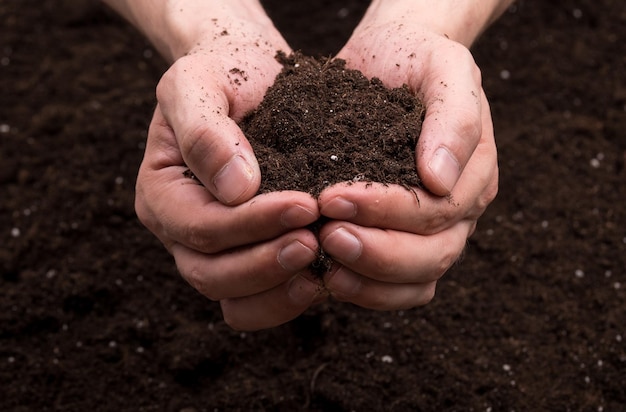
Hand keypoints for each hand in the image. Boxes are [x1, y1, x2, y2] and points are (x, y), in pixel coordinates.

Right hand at [134, 9, 322, 330]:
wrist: (250, 80)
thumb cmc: (222, 75)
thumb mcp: (199, 83)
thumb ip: (205, 131)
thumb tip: (234, 190)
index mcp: (161, 192)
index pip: (199, 226)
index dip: (250, 224)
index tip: (304, 205)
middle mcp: (180, 230)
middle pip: (210, 274)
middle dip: (264, 264)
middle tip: (315, 242)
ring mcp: (212, 250)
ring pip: (233, 298)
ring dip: (277, 290)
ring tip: (322, 270)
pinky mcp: (247, 256)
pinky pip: (257, 300)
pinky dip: (286, 298)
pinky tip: (323, 278)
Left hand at [317, 16, 497, 309]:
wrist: (390, 58)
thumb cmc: (416, 59)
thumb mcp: (444, 68)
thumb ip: (454, 117)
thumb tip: (441, 179)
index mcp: (472, 175)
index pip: (437, 211)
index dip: (386, 211)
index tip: (332, 197)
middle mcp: (457, 211)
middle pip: (432, 256)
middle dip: (378, 254)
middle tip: (327, 237)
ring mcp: (432, 232)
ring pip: (417, 281)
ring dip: (370, 281)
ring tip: (324, 270)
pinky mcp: (399, 239)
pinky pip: (396, 285)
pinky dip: (366, 289)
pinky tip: (327, 277)